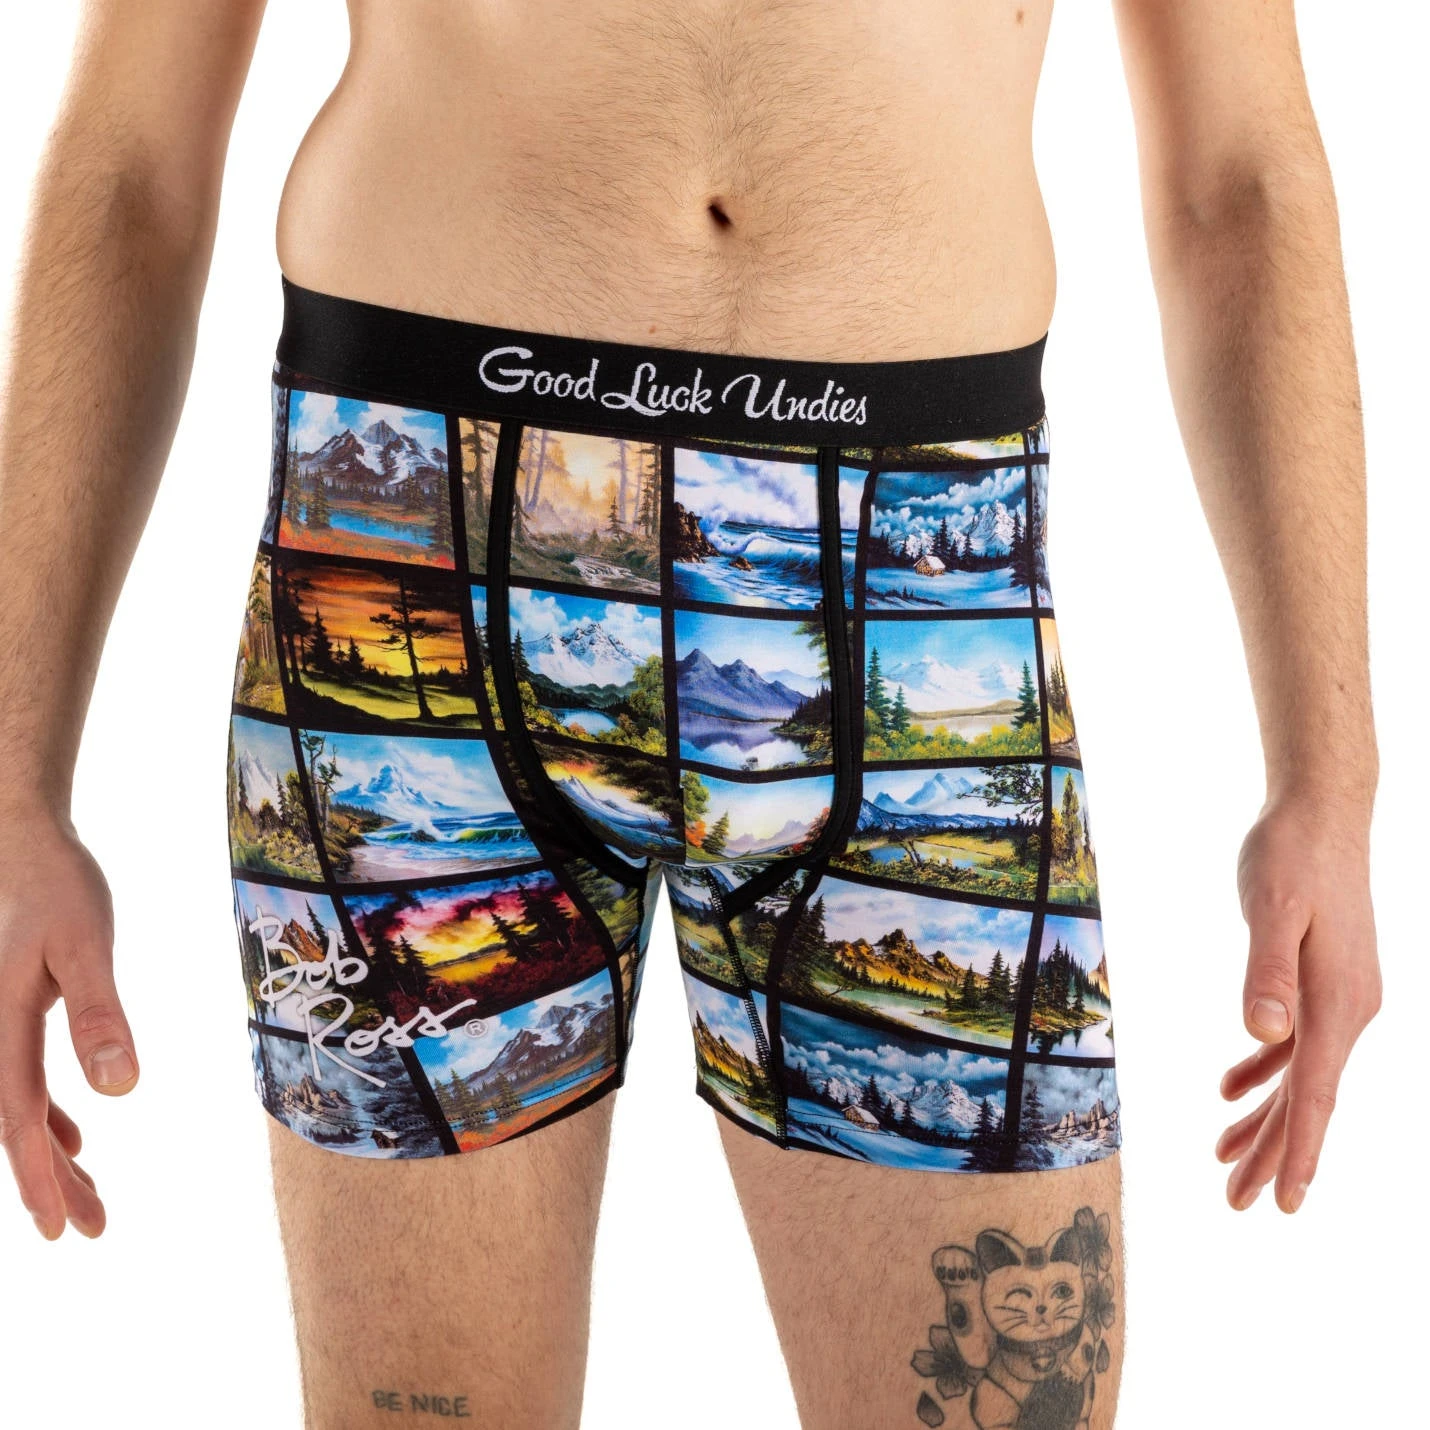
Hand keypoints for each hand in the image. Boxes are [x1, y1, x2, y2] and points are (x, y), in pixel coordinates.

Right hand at [0, 810, 138, 1238]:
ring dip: (54, 1156)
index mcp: (0, 1026)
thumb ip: (99, 1015)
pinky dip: (49, 1117)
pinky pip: (24, 1083)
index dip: (37, 1176)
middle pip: (17, 1125)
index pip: (17, 1118)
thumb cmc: (59, 890)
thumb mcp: (85, 949)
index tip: (61, 1228)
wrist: (27, 846)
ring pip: (22, 1109)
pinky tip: (78, 1137)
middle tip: (91, 1230)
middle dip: (51, 1181)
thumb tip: (120, 1090)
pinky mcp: (16, 1013)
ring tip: (90, 1203)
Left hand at [1216, 794, 1379, 1211]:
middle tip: (1236, 1203)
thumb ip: (1267, 969)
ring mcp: (1339, 997)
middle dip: (1272, 1152)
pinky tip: (1232, 1090)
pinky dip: (1264, 1071)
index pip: (1314, 1094)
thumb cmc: (1291, 854)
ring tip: (1224, 1159)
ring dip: (1264, 1118)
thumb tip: (1262, 1033)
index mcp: (1339, 1003)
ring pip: (1298, 1076)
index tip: (1286, 1203)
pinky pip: (1294, 1043)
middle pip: (1306, 1098)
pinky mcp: (1323, 981)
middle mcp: (1348, 1009)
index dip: (1298, 1151)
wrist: (1320, 813)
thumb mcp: (1271, 907)